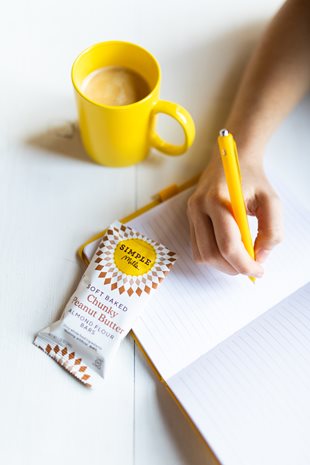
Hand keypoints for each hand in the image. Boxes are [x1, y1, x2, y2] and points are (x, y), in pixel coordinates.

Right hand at [187, 150, 282, 276]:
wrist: (231, 159)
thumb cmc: (252, 179)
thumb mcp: (271, 201)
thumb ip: (271, 231)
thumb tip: (260, 257)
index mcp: (217, 199)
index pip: (227, 244)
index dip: (244, 264)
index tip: (259, 270)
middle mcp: (198, 207)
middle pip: (211, 254)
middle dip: (234, 267)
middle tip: (252, 267)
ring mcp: (191, 213)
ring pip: (202, 255)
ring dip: (223, 265)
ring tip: (241, 258)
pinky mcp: (190, 219)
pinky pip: (198, 249)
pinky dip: (215, 257)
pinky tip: (229, 250)